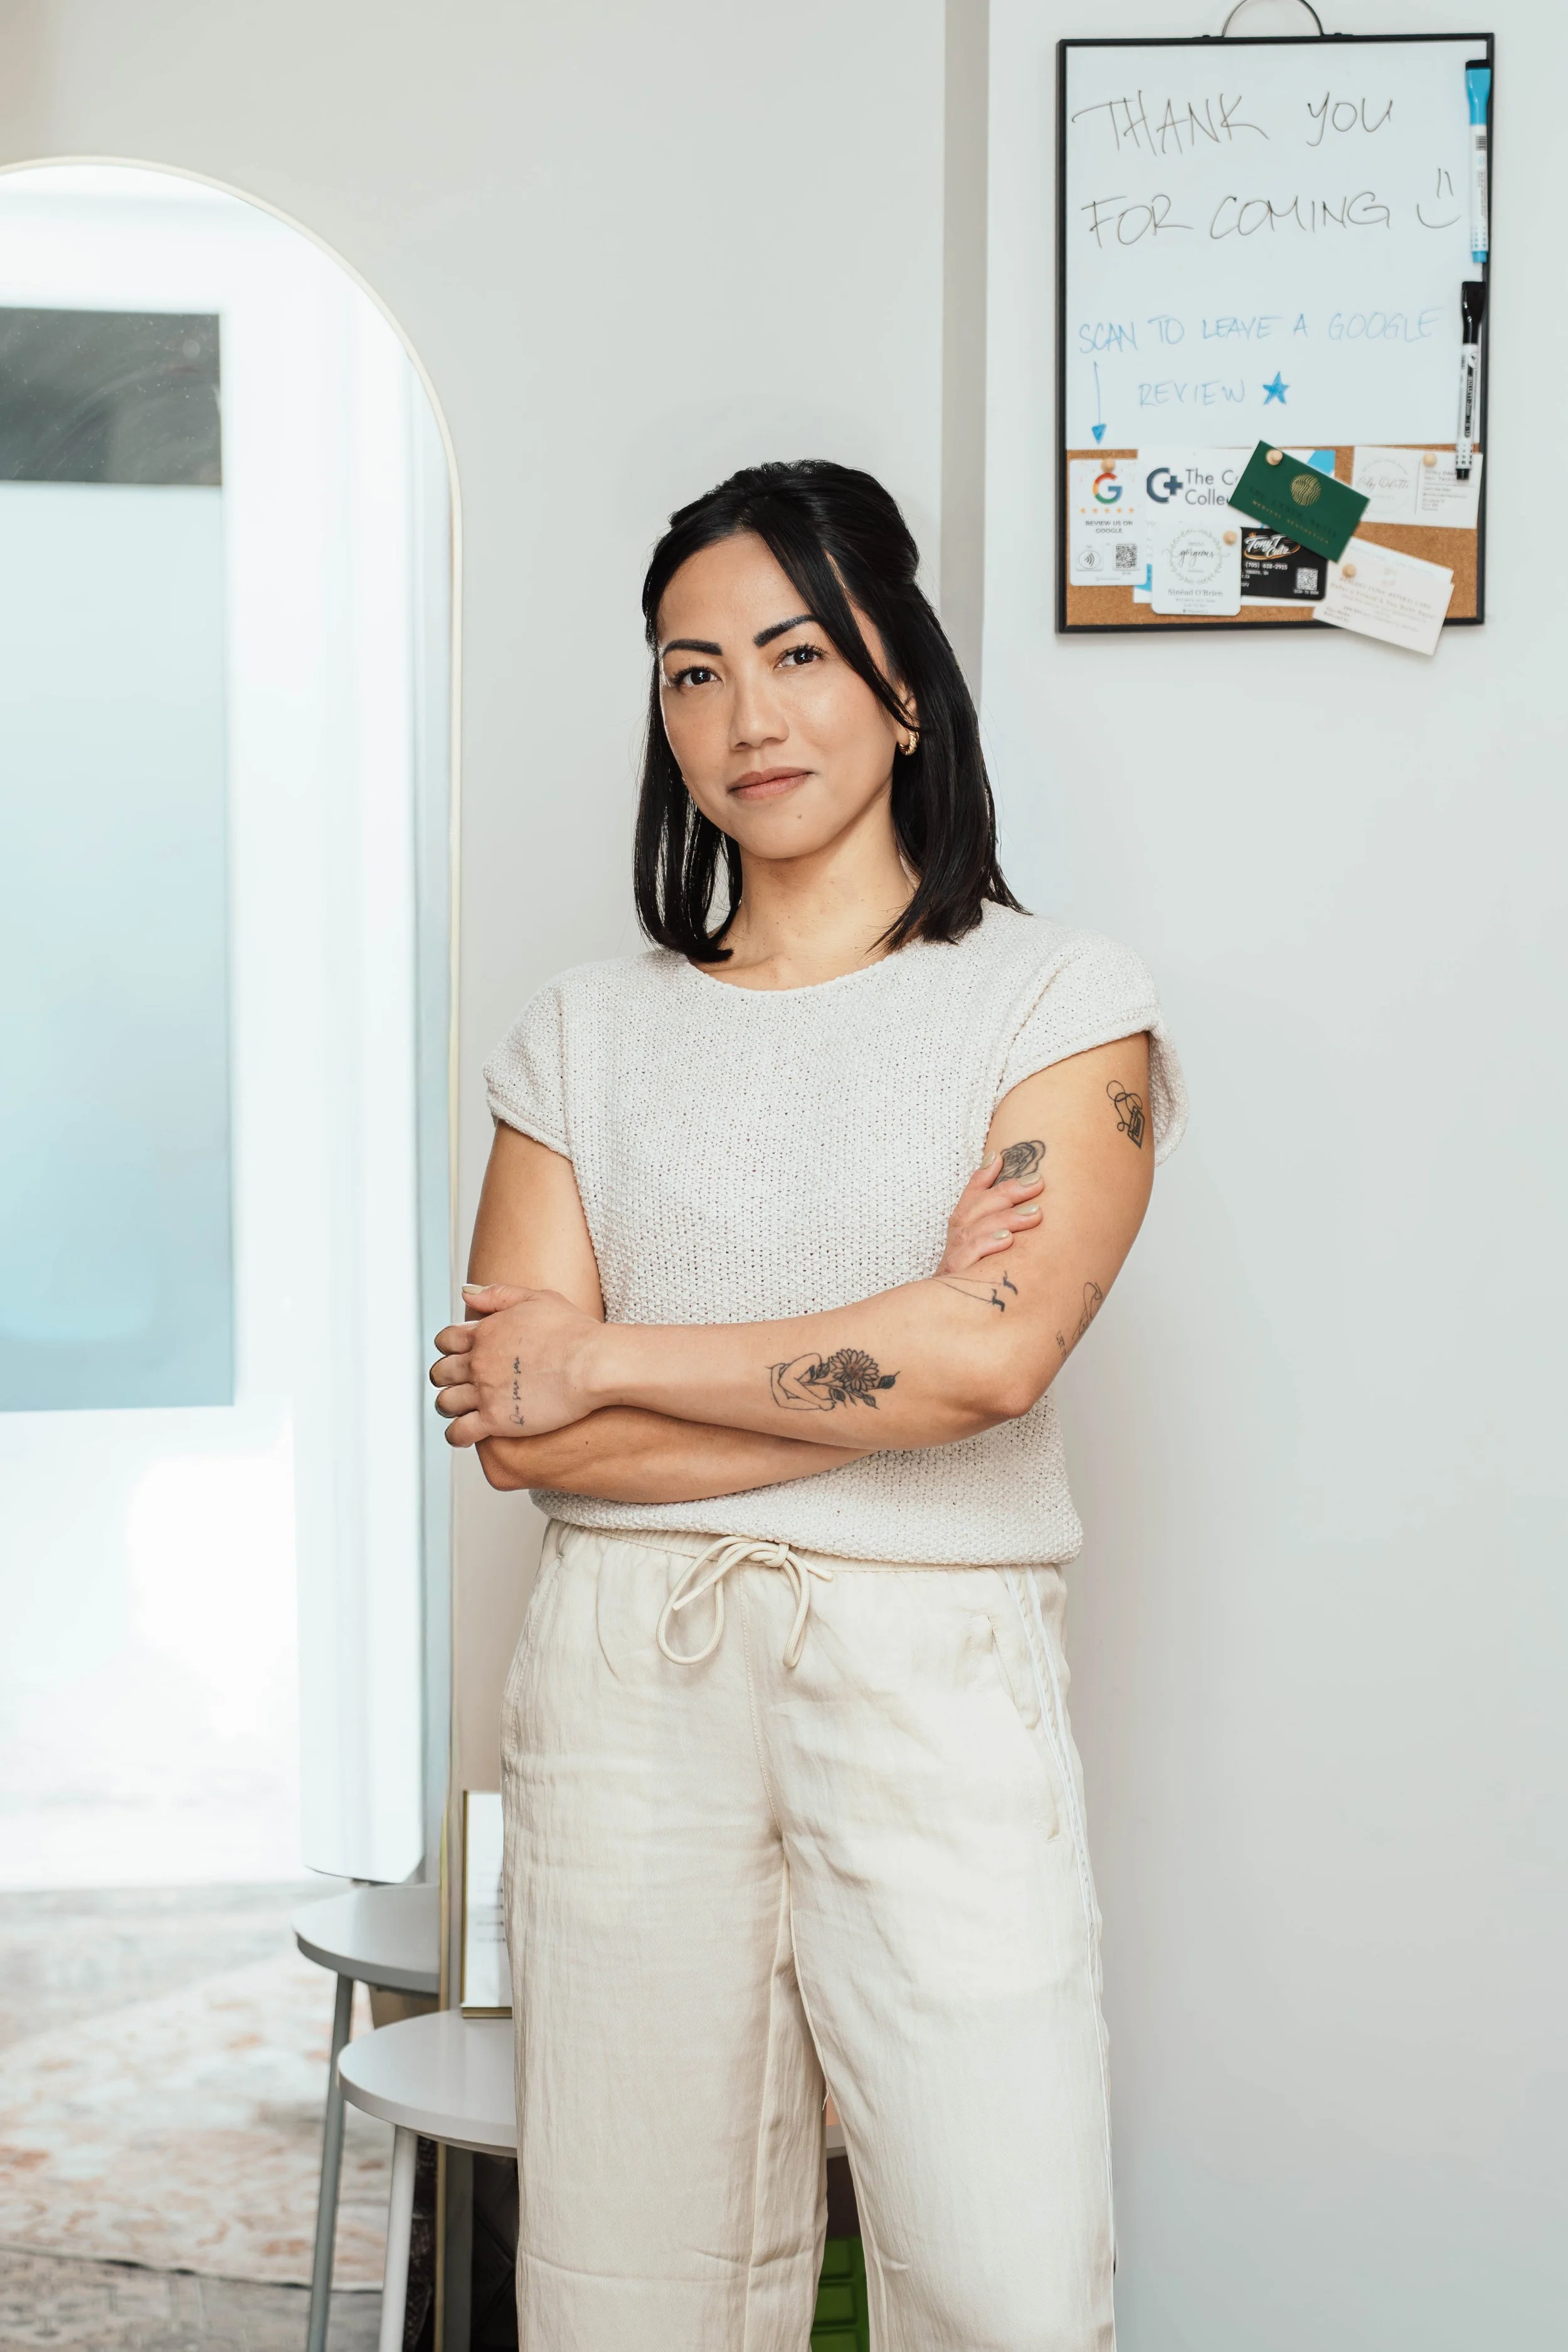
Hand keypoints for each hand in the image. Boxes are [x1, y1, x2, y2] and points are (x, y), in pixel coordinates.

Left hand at [429, 1283, 605, 1445]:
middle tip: (458, 1384)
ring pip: (445, 1403)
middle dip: (446, 1378)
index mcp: (485, 1332)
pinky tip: (464, 1435)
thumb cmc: (573, 1332)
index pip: (446, 1340)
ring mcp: (484, 1392)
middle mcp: (478, 1362)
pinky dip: (456, 1435)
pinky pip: (459, 1432)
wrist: (591, 1363)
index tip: (458, 1355)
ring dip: (449, 1406)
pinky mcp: (495, 1420)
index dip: (448, 1348)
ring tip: (461, 1411)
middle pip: (441, 1373)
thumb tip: (466, 1293)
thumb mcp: (537, 1298)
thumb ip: (498, 1294)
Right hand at [936, 1147, 1043, 1277]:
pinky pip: (967, 1260)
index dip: (981, 1177)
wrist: (945, 1327)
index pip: (969, 1199)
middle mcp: (954, 1245)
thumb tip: (1021, 1203)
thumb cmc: (974, 1288)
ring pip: (973, 1231)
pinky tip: (1007, 1241)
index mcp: (960, 1235)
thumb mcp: (986, 1258)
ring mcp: (953, 1263)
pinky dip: (986, 1246)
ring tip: (1034, 1214)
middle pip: (975, 1210)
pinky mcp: (953, 1282)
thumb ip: (998, 1232)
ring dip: (1004, 1219)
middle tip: (1036, 1183)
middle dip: (1006, 1192)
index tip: (1000, 1157)